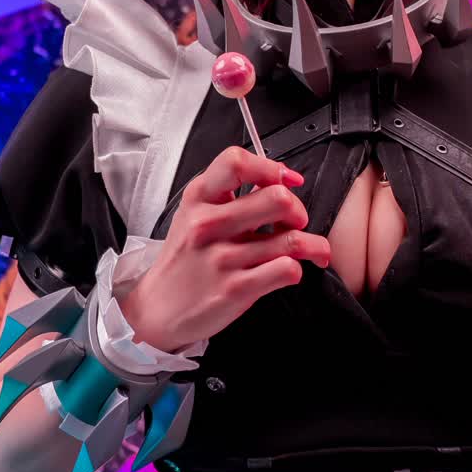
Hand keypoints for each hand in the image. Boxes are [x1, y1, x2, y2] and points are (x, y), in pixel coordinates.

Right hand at [120, 145, 330, 350]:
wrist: (158, 308)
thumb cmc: (184, 261)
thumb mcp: (193, 216)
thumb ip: (228, 196)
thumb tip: (278, 181)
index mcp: (199, 199)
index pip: (236, 163)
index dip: (271, 168)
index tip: (287, 180)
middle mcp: (208, 225)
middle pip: (276, 198)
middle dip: (298, 210)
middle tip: (296, 222)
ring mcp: (222, 258)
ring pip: (291, 239)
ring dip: (312, 244)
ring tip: (312, 249)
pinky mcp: (236, 288)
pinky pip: (287, 269)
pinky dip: (298, 269)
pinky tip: (290, 270)